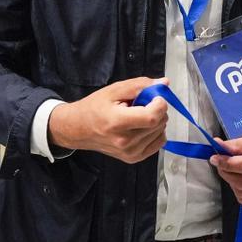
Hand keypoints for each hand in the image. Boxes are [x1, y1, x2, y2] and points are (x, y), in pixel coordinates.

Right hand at [47, 77, 168, 163]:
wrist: (79, 129)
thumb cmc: (93, 108)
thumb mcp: (114, 90)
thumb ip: (139, 85)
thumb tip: (163, 84)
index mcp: (117, 122)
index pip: (151, 116)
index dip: (159, 104)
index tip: (155, 97)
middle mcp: (124, 141)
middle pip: (158, 123)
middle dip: (157, 109)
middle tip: (142, 104)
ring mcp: (130, 152)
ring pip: (161, 132)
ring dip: (156, 120)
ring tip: (138, 116)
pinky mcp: (134, 158)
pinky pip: (158, 143)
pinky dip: (156, 132)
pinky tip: (142, 126)